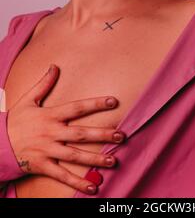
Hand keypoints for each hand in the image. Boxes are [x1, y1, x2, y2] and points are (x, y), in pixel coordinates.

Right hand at [7, 64, 125, 194]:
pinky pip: (62, 175)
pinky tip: (92, 186)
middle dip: (101, 134)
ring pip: (74, 156)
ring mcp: (47, 151)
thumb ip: (44, 84)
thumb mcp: (28, 100)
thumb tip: (54, 66)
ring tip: (113, 161)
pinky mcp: (42, 166)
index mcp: (50, 115)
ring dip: (94, 159)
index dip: (95, 104)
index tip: (114, 101)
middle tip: (121, 136)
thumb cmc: (16, 121)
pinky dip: (77, 182)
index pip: (77, 108)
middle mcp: (51, 133)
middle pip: (80, 134)